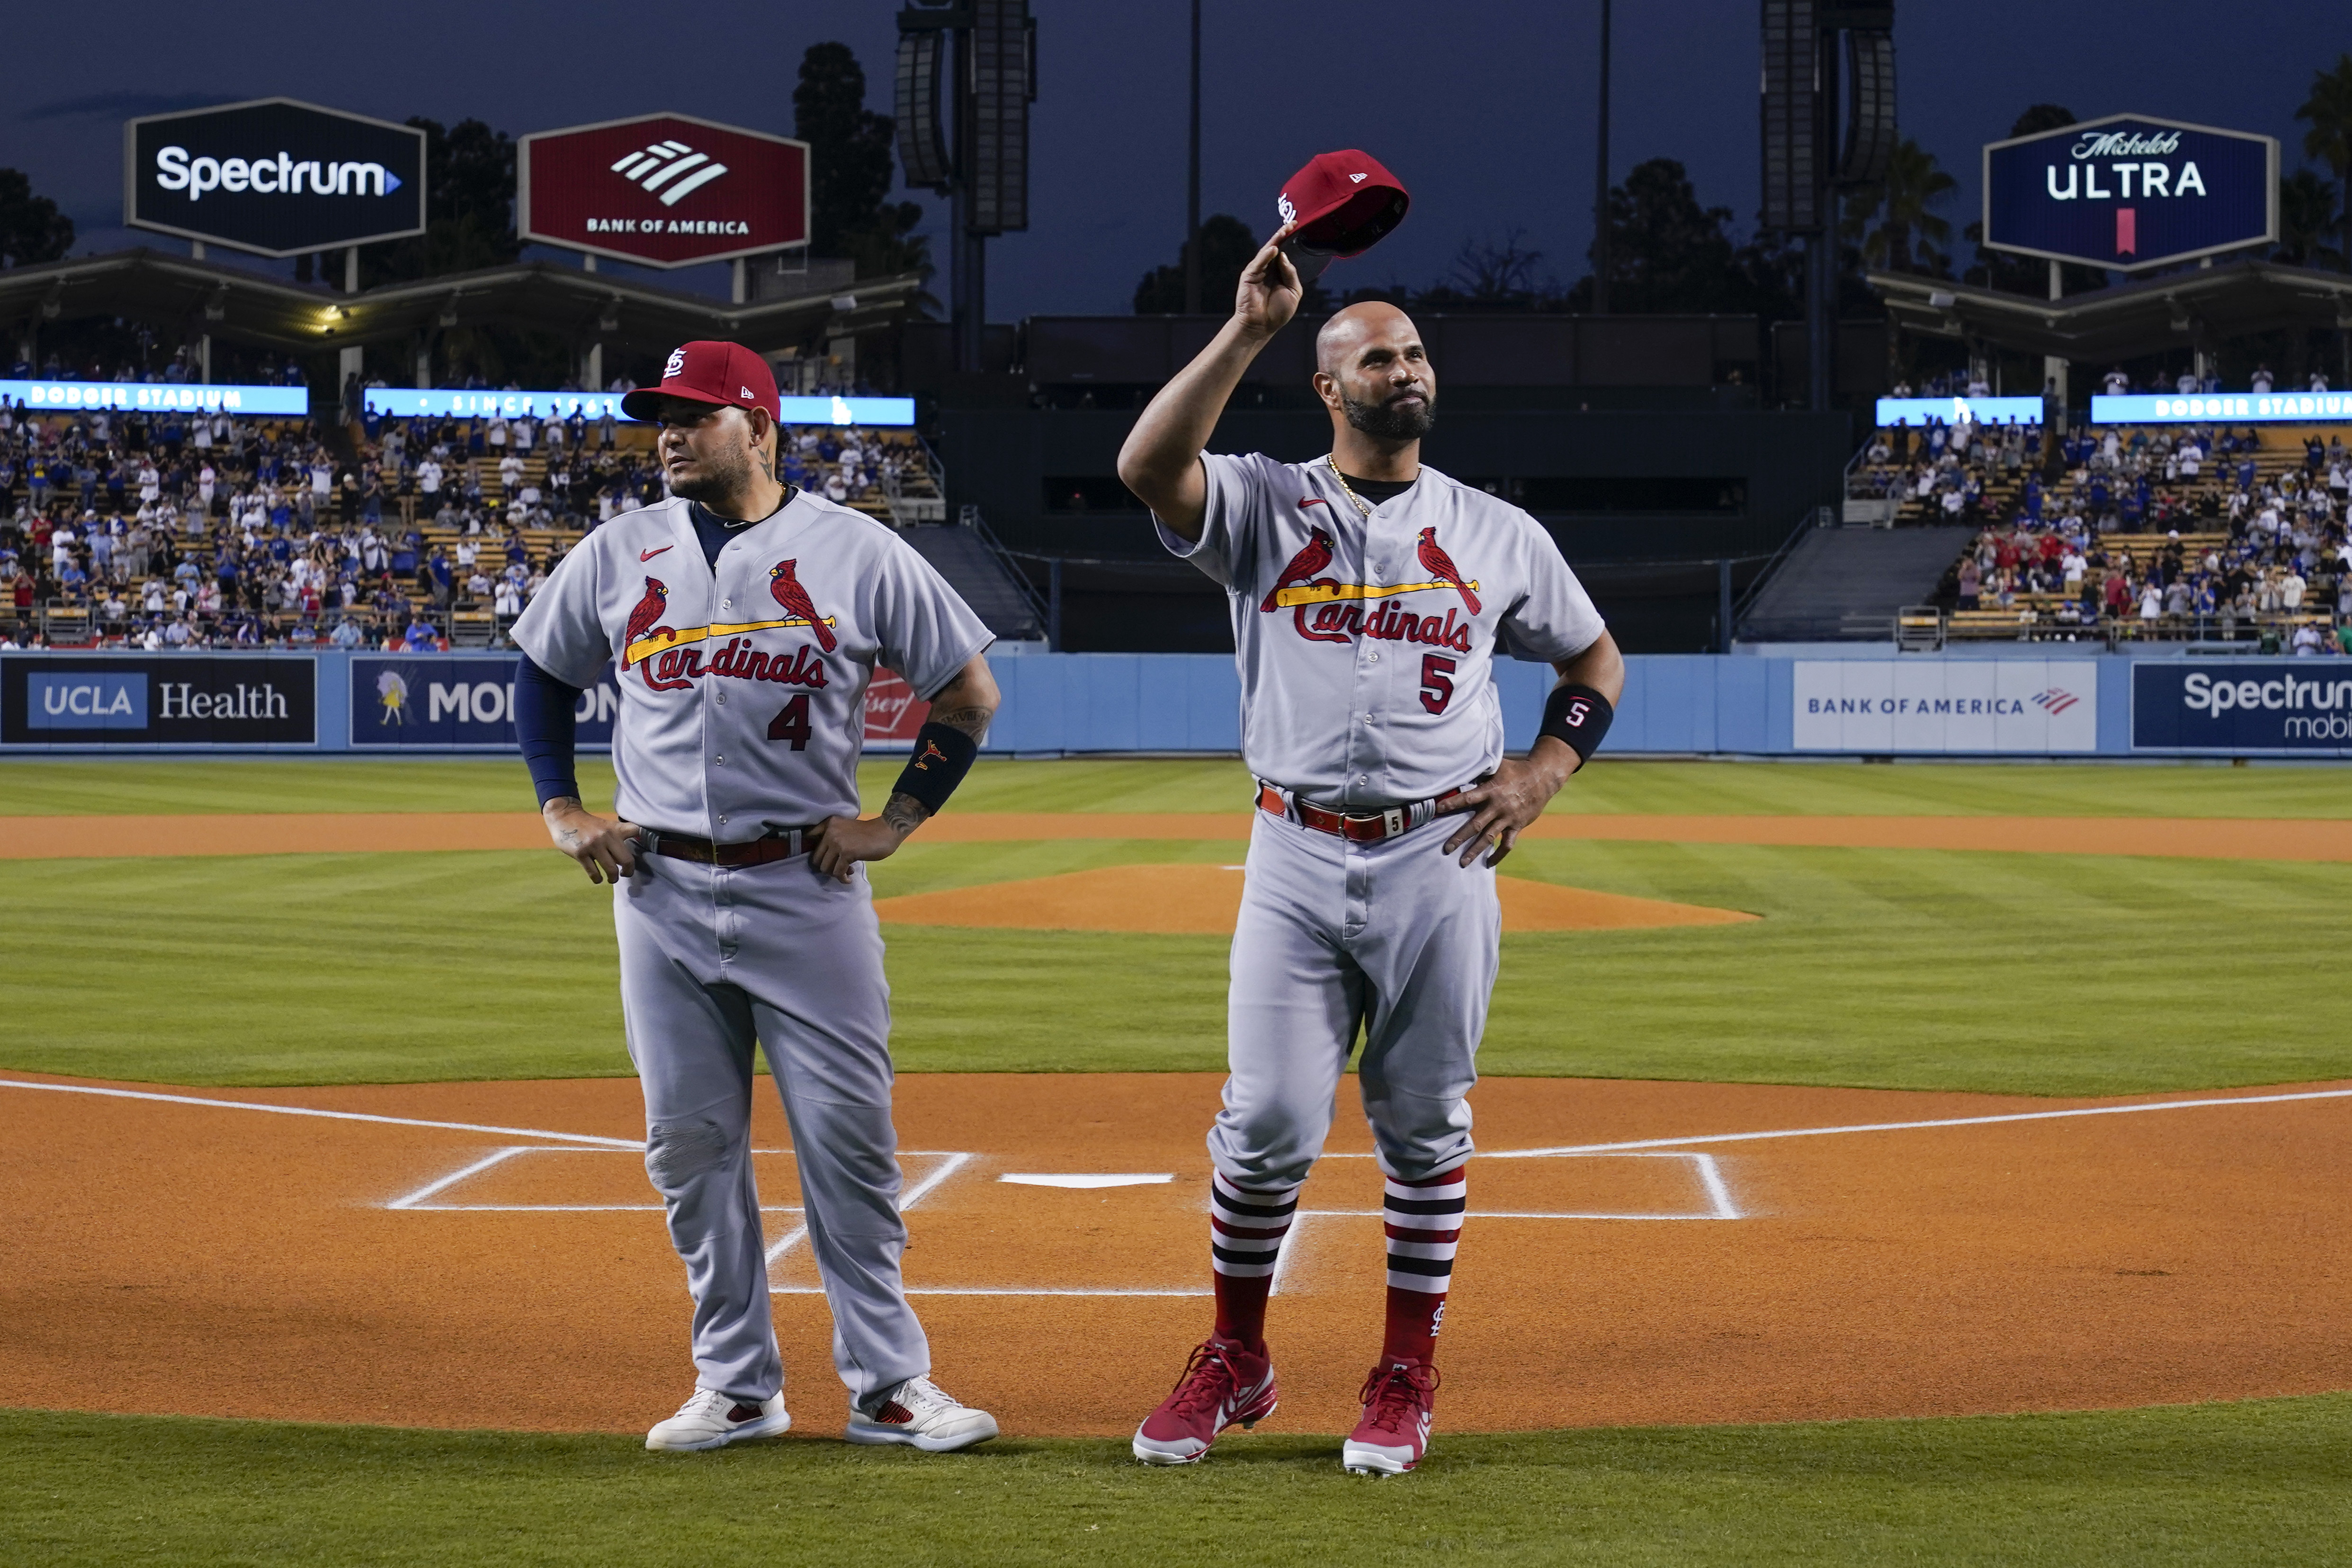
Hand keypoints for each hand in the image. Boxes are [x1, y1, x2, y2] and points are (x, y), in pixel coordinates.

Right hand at [544, 797, 638, 883]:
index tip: (642, 851)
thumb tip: (626, 858)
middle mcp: (607, 836)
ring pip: (611, 869)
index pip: (635, 831)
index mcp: (615, 829)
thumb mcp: (606, 825)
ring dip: (613, 878)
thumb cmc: (588, 825)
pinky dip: (597, 879)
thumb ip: (617, 836)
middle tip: (625, 874)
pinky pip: (594, 872)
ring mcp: (593, 845)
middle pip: (627, 860)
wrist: (565, 817)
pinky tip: (597, 878)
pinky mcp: (580, 853)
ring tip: (611, 879)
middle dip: (628, 871)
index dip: (642, 839)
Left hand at [807, 813, 913, 884]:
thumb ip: (833, 839)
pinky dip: (842, 879)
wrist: (886, 831)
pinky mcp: (846, 853)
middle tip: (839, 868)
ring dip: (835, 873)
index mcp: (829, 824)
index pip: (808, 837)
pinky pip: (837, 872)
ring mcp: (837, 842)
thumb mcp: (845, 829)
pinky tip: (849, 879)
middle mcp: (830, 832)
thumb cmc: (868, 833)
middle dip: (826, 867)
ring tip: (847, 871)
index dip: (810, 850)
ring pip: (825, 867)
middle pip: (816, 858)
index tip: (820, 859)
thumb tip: (824, 861)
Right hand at [1235, 222, 1303, 340]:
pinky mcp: (1249, 276)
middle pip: (1276, 247)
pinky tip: (1274, 249)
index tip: (1298, 227)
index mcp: (1279, 272)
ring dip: (1276, 240)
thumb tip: (1284, 255)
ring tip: (1285, 230)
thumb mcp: (1293, 291)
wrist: (1261, 326)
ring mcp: (1258, 271)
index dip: (1290, 240)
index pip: (1285, 252)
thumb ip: (1291, 273)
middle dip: (1283, 235)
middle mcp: (1268, 269)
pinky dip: (1266, 255)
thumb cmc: (1277, 312)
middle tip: (1292, 223)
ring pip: (1267, 251)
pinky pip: (1259, 263)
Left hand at [1435, 741, 1577, 867]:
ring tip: (1462, 863)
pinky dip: (1499, 855)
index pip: (1468, 798)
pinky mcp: (1517, 825)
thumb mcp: (1498, 766)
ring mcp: (1508, 818)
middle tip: (1446, 848)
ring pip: (1489, 837)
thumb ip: (1481, 770)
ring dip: (1475, 851)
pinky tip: (1488, 863)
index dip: (1452, 803)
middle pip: (1475, 824)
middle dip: (1460, 837)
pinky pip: (1507, 844)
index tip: (1437, 809)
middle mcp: (1498, 806)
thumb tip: (1461, 766)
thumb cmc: (1516, 770)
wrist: (1542, 778)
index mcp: (1491, 790)